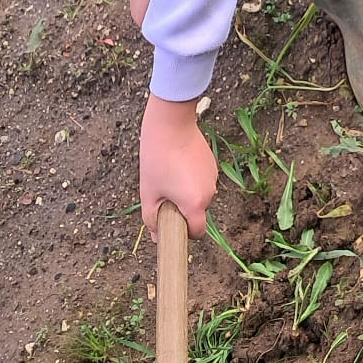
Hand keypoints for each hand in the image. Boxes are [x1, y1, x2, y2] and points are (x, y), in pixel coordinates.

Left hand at [139, 93, 216, 239]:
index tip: (172, 223)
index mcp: (195, 204)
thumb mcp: (148, 194)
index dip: (184, 232)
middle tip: (164, 192)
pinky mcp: (212, 165)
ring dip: (187, 193)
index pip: (197, 232)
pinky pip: (202, 181)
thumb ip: (153, 220)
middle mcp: (209, 193)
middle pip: (197, 212)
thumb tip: (158, 237)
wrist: (171, 125)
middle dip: (182, 208)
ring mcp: (213, 178)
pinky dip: (192, 179)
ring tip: (170, 174)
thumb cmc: (157, 160)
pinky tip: (178, 164)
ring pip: (199, 196)